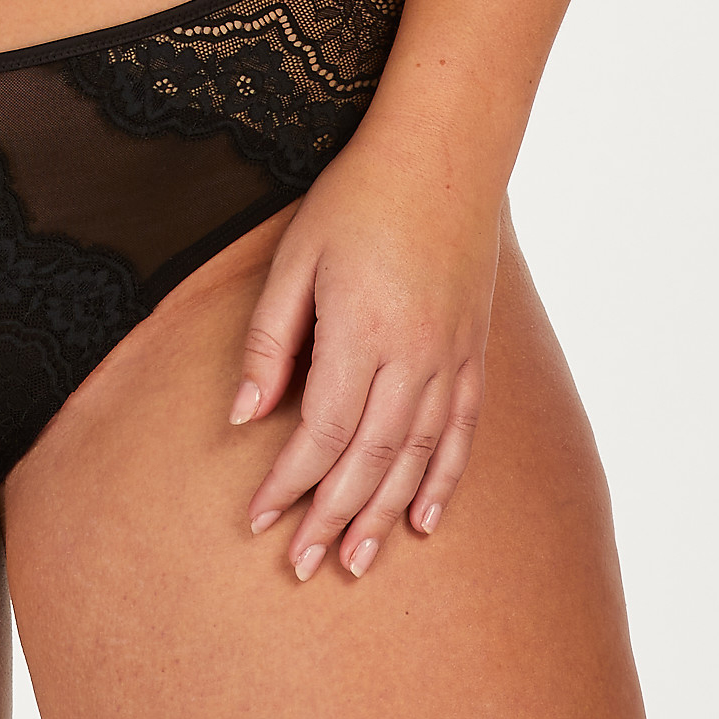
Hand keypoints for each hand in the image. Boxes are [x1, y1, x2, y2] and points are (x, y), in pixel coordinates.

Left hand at [231, 124, 500, 581]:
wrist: (444, 152)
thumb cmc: (356, 197)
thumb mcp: (296, 258)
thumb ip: (270, 340)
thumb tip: (244, 418)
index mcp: (363, 332)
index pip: (321, 434)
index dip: (286, 484)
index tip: (255, 520)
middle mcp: (415, 356)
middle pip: (369, 461)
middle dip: (330, 518)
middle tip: (301, 566)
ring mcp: (452, 357)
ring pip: (417, 458)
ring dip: (382, 515)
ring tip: (356, 562)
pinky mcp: (475, 351)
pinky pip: (462, 433)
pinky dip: (443, 481)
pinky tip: (423, 519)